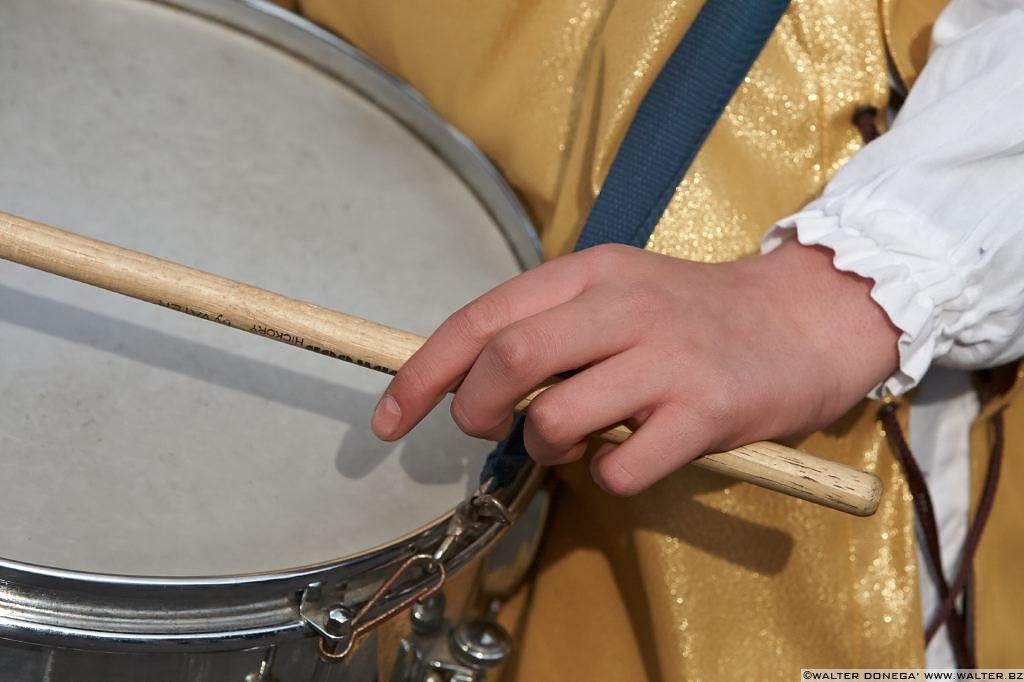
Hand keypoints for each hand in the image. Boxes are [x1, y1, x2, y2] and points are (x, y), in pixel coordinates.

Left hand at [372, 240, 899, 494]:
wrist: (804, 319)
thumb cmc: (695, 316)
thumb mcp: (616, 293)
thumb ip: (549, 327)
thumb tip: (472, 383)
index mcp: (590, 273)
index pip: (481, 320)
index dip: (422, 373)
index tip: (389, 419)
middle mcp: (623, 307)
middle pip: (508, 362)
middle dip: (473, 410)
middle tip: (486, 428)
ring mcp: (666, 358)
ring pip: (555, 418)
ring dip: (543, 446)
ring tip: (572, 441)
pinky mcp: (705, 411)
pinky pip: (621, 467)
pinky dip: (605, 478)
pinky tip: (627, 458)